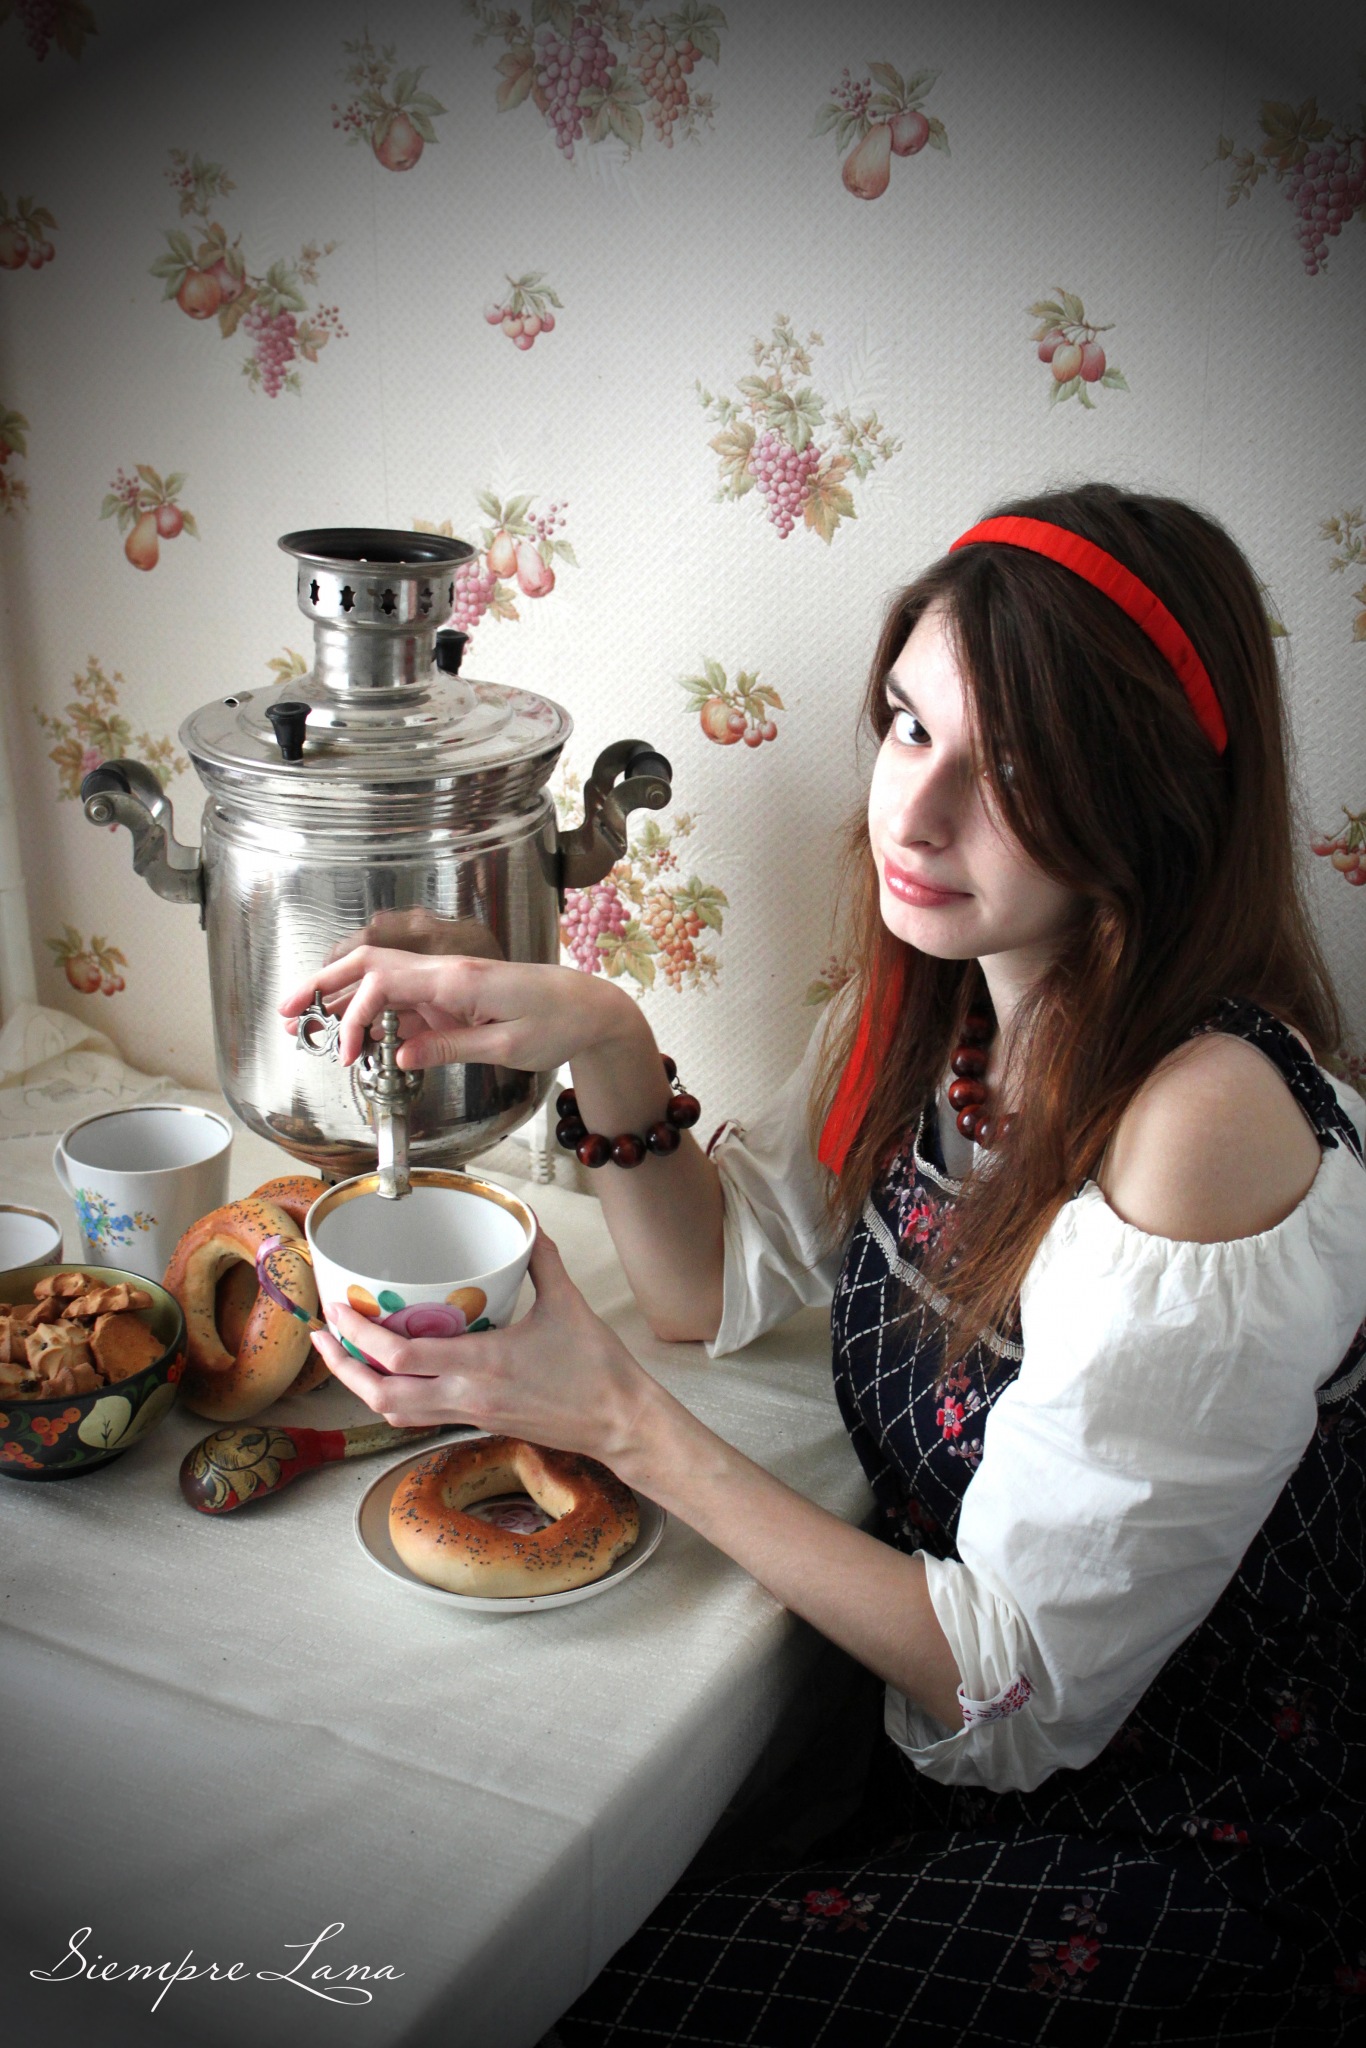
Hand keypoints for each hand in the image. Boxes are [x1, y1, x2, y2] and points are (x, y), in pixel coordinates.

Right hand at [278, 945, 640, 1075]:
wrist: (593, 1009)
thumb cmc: (560, 1024)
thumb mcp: (506, 1048)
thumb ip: (448, 1047)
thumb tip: (397, 1055)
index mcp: (457, 979)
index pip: (384, 984)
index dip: (352, 1016)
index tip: (343, 1053)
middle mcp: (446, 972)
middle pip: (370, 966)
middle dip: (323, 986)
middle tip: (286, 1011)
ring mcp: (447, 982)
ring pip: (380, 981)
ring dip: (340, 1000)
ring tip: (302, 1021)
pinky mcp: (453, 995)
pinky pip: (403, 1000)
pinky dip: (372, 1015)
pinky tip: (352, 1036)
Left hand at [308, 1231, 647, 1464]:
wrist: (620, 1423)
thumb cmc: (598, 1369)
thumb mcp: (568, 1303)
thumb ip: (541, 1260)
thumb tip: (527, 1223)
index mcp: (482, 1365)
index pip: (399, 1356)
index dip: (358, 1335)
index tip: (338, 1310)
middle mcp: (466, 1397)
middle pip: (380, 1395)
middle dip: (341, 1366)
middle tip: (323, 1333)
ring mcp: (470, 1416)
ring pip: (394, 1414)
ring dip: (361, 1387)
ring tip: (343, 1355)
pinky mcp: (478, 1424)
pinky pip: (419, 1418)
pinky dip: (392, 1399)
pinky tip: (389, 1375)